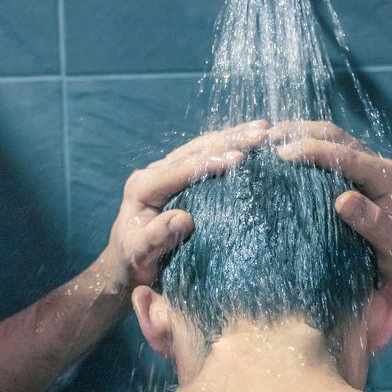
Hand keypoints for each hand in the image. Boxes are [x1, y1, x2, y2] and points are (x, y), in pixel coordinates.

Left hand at [97, 120, 269, 287]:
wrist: (126, 262)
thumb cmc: (134, 261)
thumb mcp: (140, 253)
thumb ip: (157, 236)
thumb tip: (184, 219)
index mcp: (143, 186)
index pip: (181, 169)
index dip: (210, 162)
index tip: (239, 158)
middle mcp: (154, 173)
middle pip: (195, 150)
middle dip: (229, 140)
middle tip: (262, 134)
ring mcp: (167, 172)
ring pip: (202, 147)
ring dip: (233, 136)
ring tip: (264, 129)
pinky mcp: (179, 177)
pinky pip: (205, 155)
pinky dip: (229, 146)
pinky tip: (250, 138)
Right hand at [270, 121, 391, 286]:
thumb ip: (371, 222)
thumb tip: (342, 201)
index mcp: (385, 175)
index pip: (345, 155)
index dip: (313, 150)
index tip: (282, 154)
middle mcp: (375, 165)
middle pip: (335, 136)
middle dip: (300, 132)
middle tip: (267, 137)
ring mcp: (365, 169)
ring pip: (330, 140)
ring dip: (300, 135)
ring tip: (268, 140)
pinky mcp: (355, 178)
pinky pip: (328, 157)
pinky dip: (305, 151)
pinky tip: (283, 158)